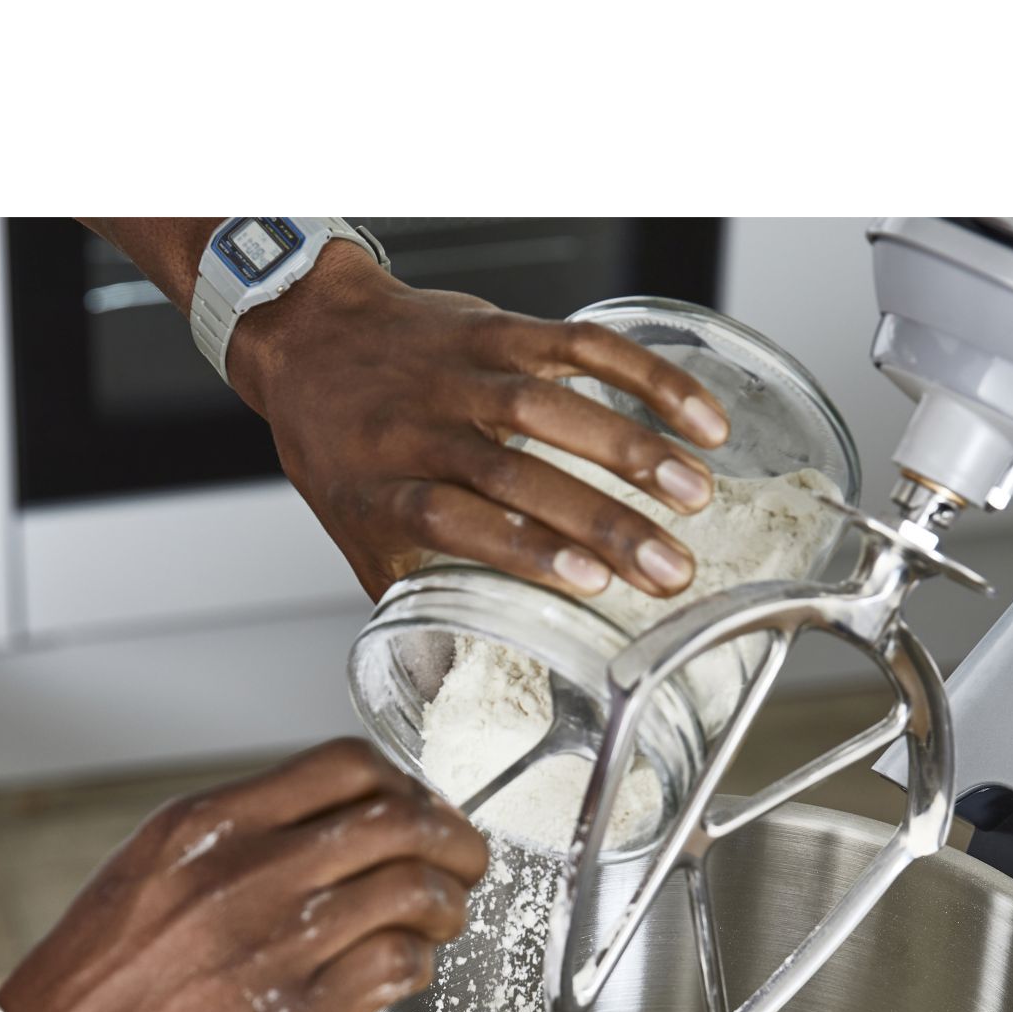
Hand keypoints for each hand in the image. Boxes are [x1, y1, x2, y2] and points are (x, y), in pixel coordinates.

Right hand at [0, 739, 489, 1011]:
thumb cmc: (91, 990)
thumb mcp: (146, 877)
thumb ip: (234, 845)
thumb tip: (327, 834)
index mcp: (205, 826)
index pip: (345, 766)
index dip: (403, 783)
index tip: (417, 807)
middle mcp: (246, 874)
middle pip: (401, 819)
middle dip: (453, 838)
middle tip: (464, 862)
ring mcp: (277, 948)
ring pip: (414, 892)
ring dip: (446, 906)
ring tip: (441, 922)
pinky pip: (398, 969)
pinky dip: (417, 965)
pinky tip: (402, 975)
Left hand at [227, 248, 733, 602]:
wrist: (312, 336)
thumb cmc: (342, 450)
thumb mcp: (355, 533)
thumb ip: (410, 594)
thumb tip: (458, 683)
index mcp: (379, 490)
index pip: (452, 517)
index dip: (521, 548)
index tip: (589, 585)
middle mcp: (419, 429)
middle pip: (516, 473)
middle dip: (601, 521)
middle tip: (668, 568)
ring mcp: (462, 374)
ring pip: (552, 405)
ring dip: (632, 450)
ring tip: (694, 496)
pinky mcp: (500, 328)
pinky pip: (579, 345)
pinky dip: (647, 378)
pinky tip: (700, 420)